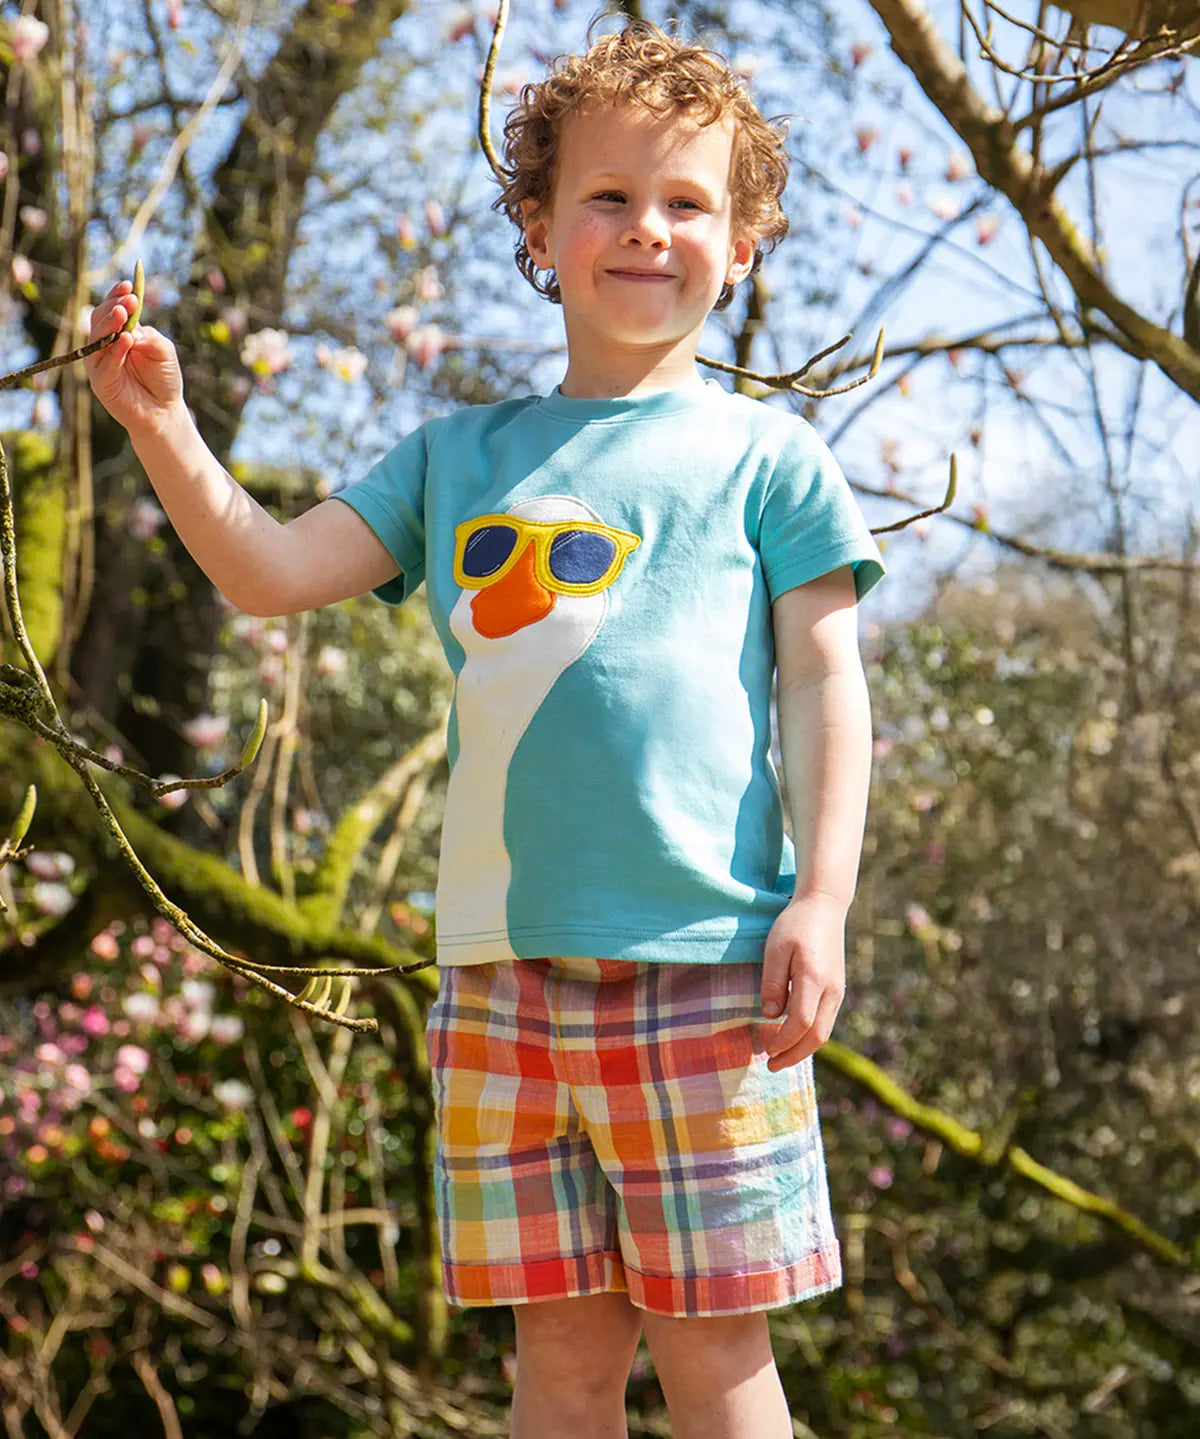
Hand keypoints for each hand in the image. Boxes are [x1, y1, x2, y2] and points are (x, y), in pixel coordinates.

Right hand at [85, 279, 183, 433]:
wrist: (165, 411)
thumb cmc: (164, 378)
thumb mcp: (164, 351)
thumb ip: (150, 337)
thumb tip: (133, 330)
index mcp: (120, 333)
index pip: (111, 310)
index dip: (117, 296)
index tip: (128, 285)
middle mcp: (106, 346)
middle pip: (100, 320)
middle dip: (113, 307)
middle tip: (128, 300)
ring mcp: (101, 364)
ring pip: (97, 340)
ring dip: (110, 325)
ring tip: (123, 314)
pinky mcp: (101, 383)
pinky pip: (104, 365)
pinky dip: (114, 352)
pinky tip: (125, 340)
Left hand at [759, 892, 846, 1071]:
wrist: (824, 907)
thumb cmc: (795, 924)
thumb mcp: (775, 948)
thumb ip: (772, 983)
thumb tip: (770, 1016)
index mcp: (814, 978)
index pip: (801, 1023)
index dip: (783, 1041)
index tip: (764, 1049)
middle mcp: (831, 990)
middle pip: (817, 1036)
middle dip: (793, 1055)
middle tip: (771, 1065)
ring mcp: (838, 991)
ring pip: (825, 1032)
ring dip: (802, 1049)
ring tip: (780, 1057)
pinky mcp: (838, 989)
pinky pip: (826, 1021)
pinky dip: (810, 1036)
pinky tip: (793, 1038)